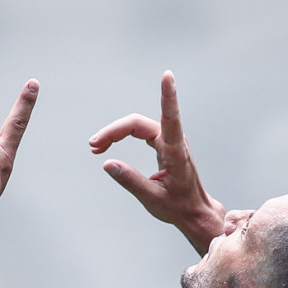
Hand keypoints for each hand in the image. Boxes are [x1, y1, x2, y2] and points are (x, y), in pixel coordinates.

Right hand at [88, 71, 227, 251]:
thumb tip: (107, 163)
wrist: (193, 212)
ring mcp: (168, 141)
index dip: (167, 96)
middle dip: (114, 131)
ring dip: (115, 133)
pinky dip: (122, 136)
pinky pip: (139, 132)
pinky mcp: (163, 144)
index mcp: (175, 152)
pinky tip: (107, 145)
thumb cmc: (178, 207)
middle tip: (93, 146)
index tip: (167, 75)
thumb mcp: (152, 198)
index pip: (170, 118)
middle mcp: (173, 141)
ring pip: (136, 126)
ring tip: (95, 147)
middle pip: (138, 123)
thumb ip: (130, 181)